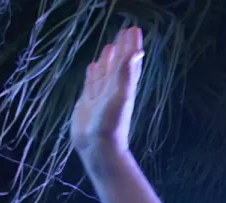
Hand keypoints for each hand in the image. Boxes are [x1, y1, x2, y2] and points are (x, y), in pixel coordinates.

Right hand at [70, 26, 143, 159]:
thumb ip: (126, 73)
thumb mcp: (120, 96)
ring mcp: (100, 96)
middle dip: (122, 49)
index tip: (133, 30)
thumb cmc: (111, 124)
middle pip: (118, 64)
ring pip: (105, 73)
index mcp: (123, 86)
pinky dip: (93, 74)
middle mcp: (113, 89)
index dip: (131, 46)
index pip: (128, 61)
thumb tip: (137, 51)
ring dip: (108, 60)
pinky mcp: (87, 104)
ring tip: (109, 46)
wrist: (98, 148)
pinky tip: (93, 67)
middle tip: (124, 32)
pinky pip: (91, 84)